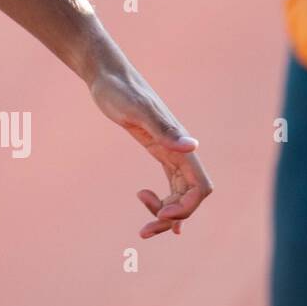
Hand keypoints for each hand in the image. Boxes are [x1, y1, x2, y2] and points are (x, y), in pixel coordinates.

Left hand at [88, 61, 212, 237]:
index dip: (187, 208)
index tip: (160, 214)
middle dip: (172, 217)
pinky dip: (167, 202)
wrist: (106, 75)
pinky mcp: (157, 149)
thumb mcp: (135, 109)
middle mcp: (180, 150)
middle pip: (190, 197)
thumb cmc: (118, 89)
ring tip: (143, 228)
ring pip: (180, 193)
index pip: (200, 187)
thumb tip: (191, 147)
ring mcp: (170, 150)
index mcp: (179, 145)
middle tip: (144, 230)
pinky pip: (171, 183)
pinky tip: (157, 214)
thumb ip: (163, 128)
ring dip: (166, 214)